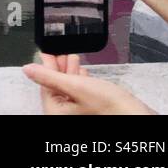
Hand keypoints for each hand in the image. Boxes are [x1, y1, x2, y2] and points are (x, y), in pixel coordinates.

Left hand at [24, 54, 153, 114]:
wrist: (138, 116)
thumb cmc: (111, 107)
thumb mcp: (76, 86)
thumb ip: (50, 77)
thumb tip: (28, 70)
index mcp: (56, 113)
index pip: (45, 86)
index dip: (47, 67)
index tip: (47, 52)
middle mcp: (65, 116)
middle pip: (56, 87)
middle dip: (59, 67)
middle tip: (58, 51)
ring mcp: (78, 114)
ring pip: (69, 89)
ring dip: (69, 71)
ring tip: (71, 57)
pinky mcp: (91, 111)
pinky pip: (79, 94)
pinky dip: (79, 80)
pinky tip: (82, 72)